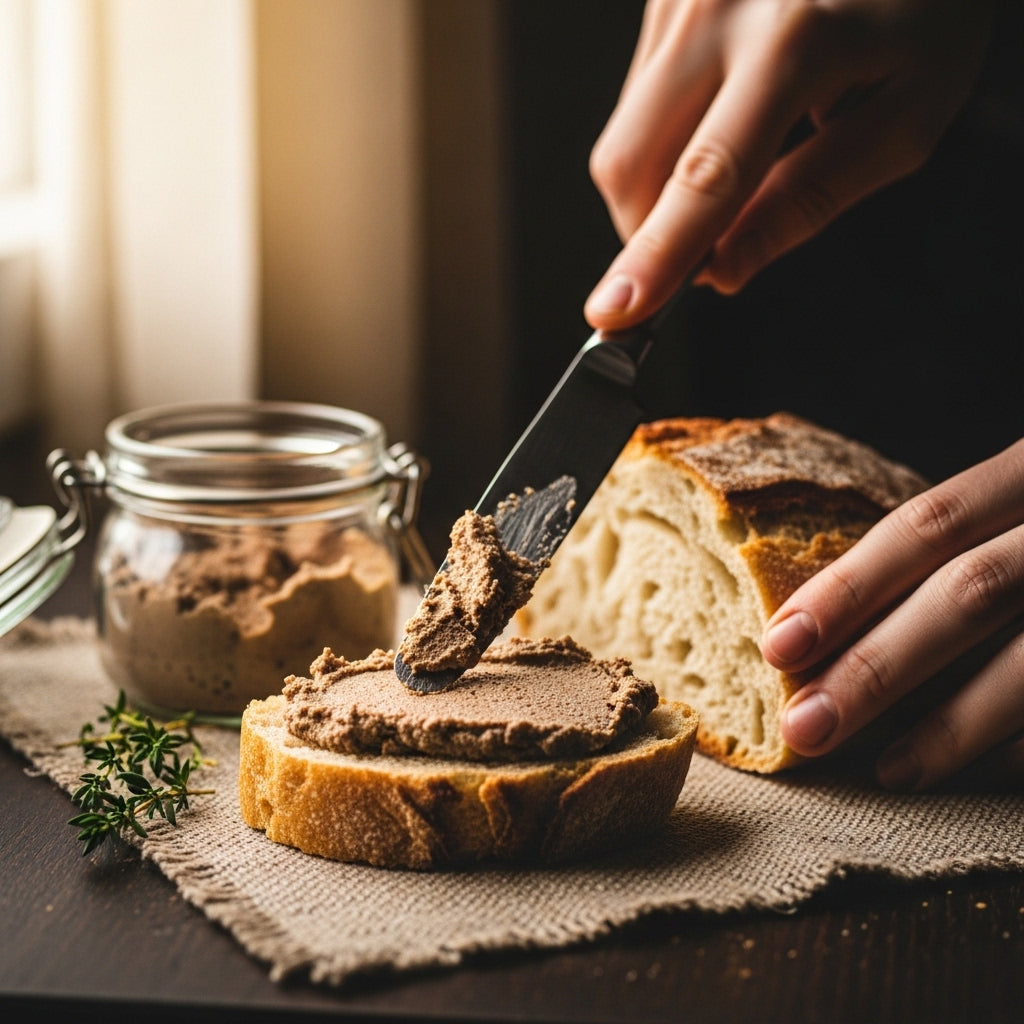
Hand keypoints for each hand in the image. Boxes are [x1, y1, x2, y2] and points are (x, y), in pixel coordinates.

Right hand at [584, 0, 996, 328]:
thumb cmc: (921, 10)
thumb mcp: (905, 115)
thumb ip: (810, 198)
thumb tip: (725, 269)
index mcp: (795, 42)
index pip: (706, 178)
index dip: (657, 256)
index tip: (616, 314)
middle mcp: (717, 10)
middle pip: (632, 166)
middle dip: (653, 234)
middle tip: (712, 246)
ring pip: (623, 141)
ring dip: (661, 189)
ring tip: (738, 157)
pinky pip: (636, 103)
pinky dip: (668, 141)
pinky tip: (724, 115)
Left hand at [760, 439, 1023, 789]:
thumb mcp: (1022, 510)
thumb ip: (961, 548)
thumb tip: (831, 629)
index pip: (926, 525)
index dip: (848, 587)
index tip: (777, 646)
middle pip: (968, 594)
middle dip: (878, 668)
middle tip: (804, 729)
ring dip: (953, 727)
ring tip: (886, 769)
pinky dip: (1023, 746)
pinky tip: (986, 775)